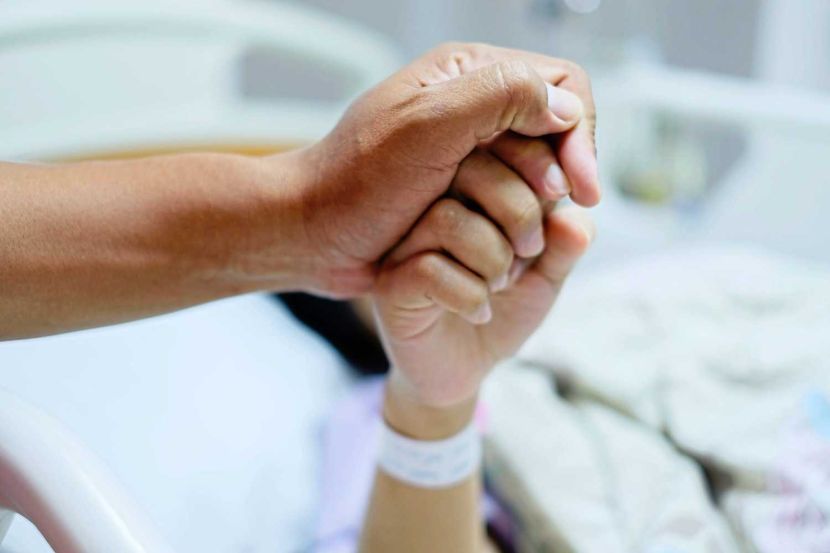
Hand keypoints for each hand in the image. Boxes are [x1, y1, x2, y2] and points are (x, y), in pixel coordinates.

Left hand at [284, 42, 597, 296]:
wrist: (313, 235)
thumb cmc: (358, 181)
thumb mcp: (428, 127)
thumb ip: (500, 97)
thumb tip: (566, 106)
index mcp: (467, 74)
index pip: (560, 84)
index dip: (580, 135)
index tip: (581, 189)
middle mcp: (473, 108)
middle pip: (555, 134)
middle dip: (558, 176)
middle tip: (550, 212)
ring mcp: (468, 152)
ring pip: (537, 177)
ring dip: (537, 211)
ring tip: (522, 244)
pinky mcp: (462, 194)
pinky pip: (512, 207)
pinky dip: (515, 231)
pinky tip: (507, 254)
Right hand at [372, 150, 594, 409]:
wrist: (464, 371)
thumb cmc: (502, 311)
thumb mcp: (545, 277)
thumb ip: (562, 246)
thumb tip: (576, 217)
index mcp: (466, 191)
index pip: (497, 147)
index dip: (536, 170)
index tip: (554, 209)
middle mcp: (429, 207)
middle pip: (470, 171)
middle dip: (519, 213)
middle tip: (529, 254)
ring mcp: (404, 245)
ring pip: (448, 219)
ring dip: (493, 258)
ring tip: (500, 285)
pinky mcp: (390, 285)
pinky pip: (430, 270)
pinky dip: (470, 295)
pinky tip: (479, 313)